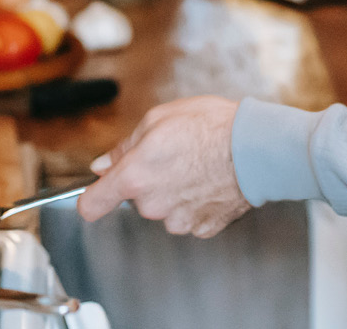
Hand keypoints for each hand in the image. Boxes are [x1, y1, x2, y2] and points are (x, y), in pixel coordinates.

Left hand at [77, 96, 250, 237]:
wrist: (255, 148)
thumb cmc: (210, 126)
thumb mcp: (158, 119)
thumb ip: (124, 146)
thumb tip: (104, 164)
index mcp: (134, 177)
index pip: (92, 204)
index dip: (91, 196)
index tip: (96, 190)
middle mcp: (152, 205)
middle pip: (135, 198)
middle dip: (146, 178)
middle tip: (169, 153)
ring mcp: (178, 221)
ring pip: (163, 207)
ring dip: (171, 190)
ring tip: (195, 163)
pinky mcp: (203, 229)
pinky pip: (188, 215)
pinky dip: (194, 201)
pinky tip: (208, 179)